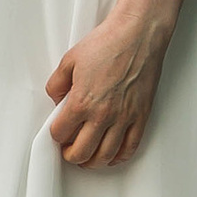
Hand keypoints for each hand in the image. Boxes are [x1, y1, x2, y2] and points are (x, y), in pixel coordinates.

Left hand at [45, 0, 183, 170]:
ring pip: (105, 156)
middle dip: (71, 155)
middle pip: (81, 153)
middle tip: (69, 150)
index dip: (55, 135)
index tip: (58, 132)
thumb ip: (56, 83)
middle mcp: (102, 115)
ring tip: (87, 158)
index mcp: (81, 102)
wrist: (138, 34)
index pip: (60, 134)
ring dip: (92, 162)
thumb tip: (57, 100)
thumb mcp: (69, 60)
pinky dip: (118, 158)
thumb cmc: (107, 43)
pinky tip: (112, 156)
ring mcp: (123, 119)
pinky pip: (130, 148)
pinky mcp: (141, 117)